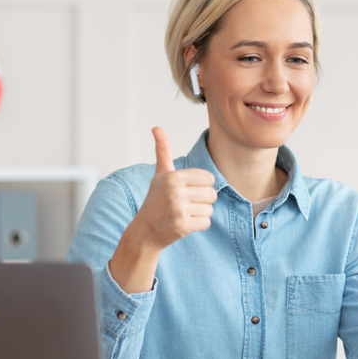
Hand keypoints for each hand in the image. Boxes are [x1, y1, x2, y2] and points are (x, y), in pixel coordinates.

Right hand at [109, 127, 216, 292]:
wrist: (145, 231)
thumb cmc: (156, 201)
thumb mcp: (160, 175)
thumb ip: (163, 151)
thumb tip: (156, 127)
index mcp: (173, 176)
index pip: (209, 178)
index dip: (202, 186)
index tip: (187, 191)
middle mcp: (175, 191)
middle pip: (212, 194)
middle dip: (202, 201)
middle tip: (185, 205)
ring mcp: (178, 209)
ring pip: (210, 209)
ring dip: (200, 214)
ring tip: (184, 214)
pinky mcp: (182, 225)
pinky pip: (206, 223)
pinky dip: (198, 226)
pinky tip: (184, 224)